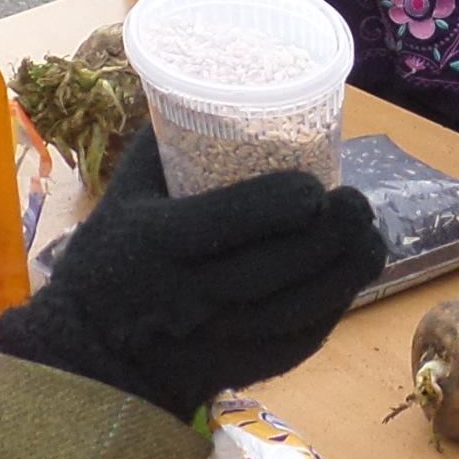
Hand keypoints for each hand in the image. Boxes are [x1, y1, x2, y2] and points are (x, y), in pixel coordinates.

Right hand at [0, 129, 384, 423]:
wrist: (89, 364)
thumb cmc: (104, 266)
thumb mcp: (120, 199)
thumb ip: (159, 146)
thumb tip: (202, 88)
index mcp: (159, 241)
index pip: (235, 220)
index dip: (288, 201)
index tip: (317, 184)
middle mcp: (192, 293)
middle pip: (282, 265)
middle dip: (336, 232)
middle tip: (359, 204)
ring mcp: (220, 338)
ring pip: (302, 307)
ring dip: (348, 271)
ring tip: (369, 238)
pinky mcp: (239, 370)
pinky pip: (299, 342)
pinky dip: (332, 310)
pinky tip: (347, 281)